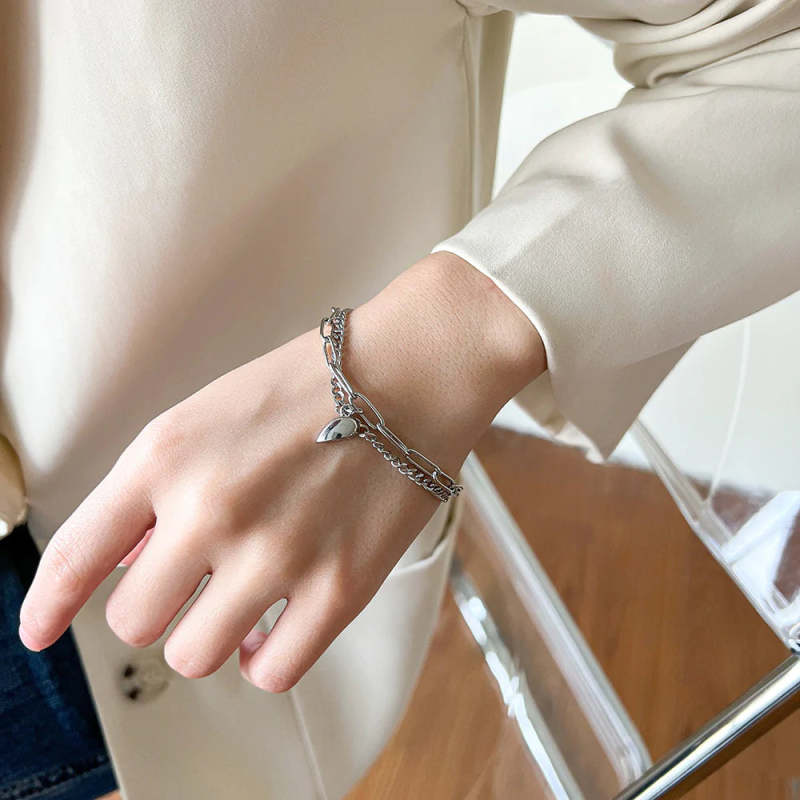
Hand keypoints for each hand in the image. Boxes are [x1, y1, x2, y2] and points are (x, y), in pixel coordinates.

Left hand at [18, 252, 544, 690]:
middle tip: (191, 581)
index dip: (47, 603)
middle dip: (155, 603)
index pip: (78, 552)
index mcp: (168, 455)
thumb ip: (157, 486)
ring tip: (237, 601)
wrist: (410, 374)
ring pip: (193, 655)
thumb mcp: (211, 413)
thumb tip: (127, 558)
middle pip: (133, 619)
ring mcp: (276, 554)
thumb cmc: (313, 385)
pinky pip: (270, 671)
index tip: (39, 630)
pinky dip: (263, 657)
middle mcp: (212, 509)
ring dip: (206, 633)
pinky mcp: (338, 588)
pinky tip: (274, 625)